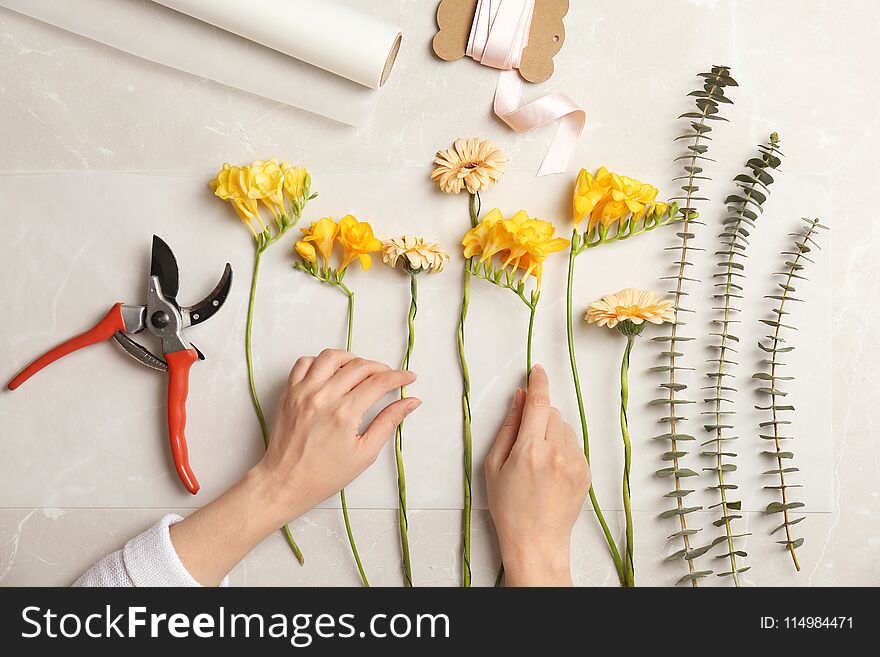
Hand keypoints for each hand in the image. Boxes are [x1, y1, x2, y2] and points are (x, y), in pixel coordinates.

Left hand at [256, 348, 419, 524]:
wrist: (284, 482)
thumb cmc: (323, 474)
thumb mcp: (364, 453)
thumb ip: (388, 422)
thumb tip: (410, 402)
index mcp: (344, 414)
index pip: (379, 382)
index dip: (398, 376)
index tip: (408, 377)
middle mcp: (323, 397)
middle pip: (360, 366)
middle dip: (381, 368)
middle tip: (388, 377)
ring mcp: (303, 392)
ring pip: (332, 356)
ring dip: (352, 359)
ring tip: (360, 371)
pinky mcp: (289, 392)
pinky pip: (305, 362)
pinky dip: (320, 362)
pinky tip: (331, 373)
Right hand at [484, 365, 589, 586]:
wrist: (536, 541)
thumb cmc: (509, 507)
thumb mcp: (494, 465)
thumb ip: (508, 427)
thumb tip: (519, 398)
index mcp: (530, 450)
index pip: (538, 402)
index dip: (537, 381)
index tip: (537, 370)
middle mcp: (556, 453)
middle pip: (551, 412)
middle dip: (538, 415)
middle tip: (525, 440)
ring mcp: (575, 462)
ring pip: (563, 427)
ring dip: (551, 431)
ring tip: (537, 460)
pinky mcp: (586, 471)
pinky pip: (573, 444)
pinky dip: (561, 447)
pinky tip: (550, 470)